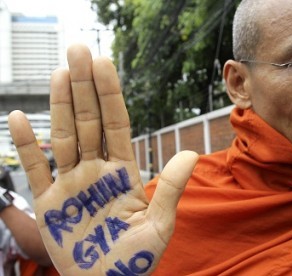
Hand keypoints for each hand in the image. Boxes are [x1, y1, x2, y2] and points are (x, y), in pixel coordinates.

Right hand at [8, 44, 197, 274]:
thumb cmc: (136, 258)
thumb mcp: (160, 224)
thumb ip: (172, 188)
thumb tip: (190, 153)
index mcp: (123, 173)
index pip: (117, 124)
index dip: (110, 95)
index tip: (105, 65)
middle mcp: (96, 171)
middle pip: (89, 121)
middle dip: (84, 87)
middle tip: (78, 51)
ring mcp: (71, 184)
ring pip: (64, 136)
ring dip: (59, 105)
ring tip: (59, 73)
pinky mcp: (49, 203)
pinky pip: (35, 169)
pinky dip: (27, 146)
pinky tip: (19, 118)